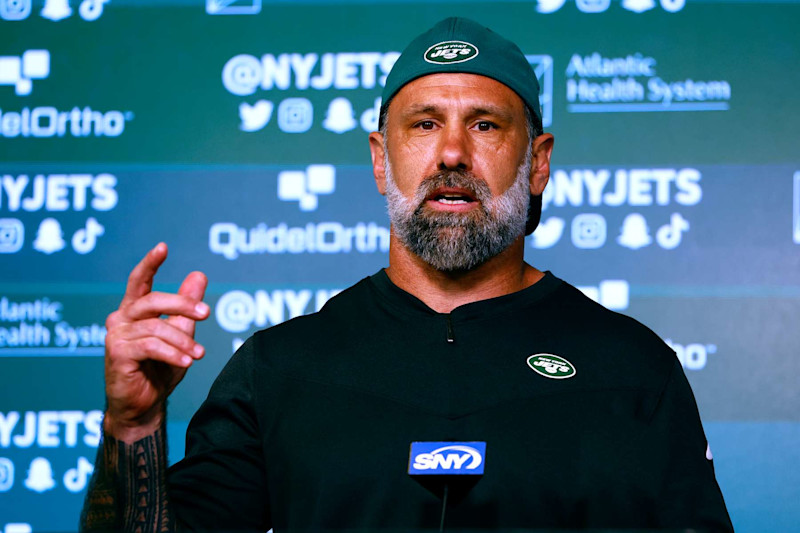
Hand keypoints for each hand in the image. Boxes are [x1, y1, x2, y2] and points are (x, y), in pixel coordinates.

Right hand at [103, 243, 209, 441]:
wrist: (144, 406)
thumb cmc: (159, 370)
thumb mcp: (180, 334)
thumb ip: (186, 308)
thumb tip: (199, 274)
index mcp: (134, 311)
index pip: (140, 281)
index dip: (150, 263)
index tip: (163, 247)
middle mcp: (121, 318)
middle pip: (152, 300)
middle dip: (182, 304)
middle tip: (205, 313)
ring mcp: (116, 335)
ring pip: (156, 328)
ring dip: (183, 341)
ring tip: (199, 355)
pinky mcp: (116, 354)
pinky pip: (150, 347)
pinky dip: (173, 353)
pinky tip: (187, 362)